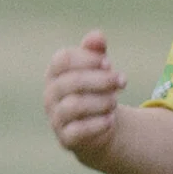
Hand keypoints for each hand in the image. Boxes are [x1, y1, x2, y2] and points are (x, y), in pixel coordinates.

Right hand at [44, 29, 126, 155]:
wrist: (98, 128)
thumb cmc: (96, 91)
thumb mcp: (98, 69)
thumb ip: (96, 51)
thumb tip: (97, 35)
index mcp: (55, 73)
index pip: (63, 60)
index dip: (87, 59)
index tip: (108, 63)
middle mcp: (50, 95)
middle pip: (71, 82)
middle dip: (101, 80)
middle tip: (122, 81)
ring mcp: (55, 117)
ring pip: (74, 106)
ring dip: (100, 101)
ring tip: (115, 102)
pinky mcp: (65, 138)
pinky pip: (78, 131)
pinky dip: (97, 124)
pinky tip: (111, 120)